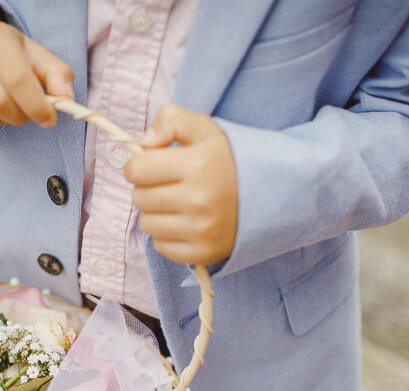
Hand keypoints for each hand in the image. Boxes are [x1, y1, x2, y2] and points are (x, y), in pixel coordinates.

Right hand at [0, 21, 73, 139]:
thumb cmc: (6, 53)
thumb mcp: (35, 55)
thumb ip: (58, 75)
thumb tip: (65, 101)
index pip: (17, 80)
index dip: (38, 106)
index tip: (49, 117)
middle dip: (20, 116)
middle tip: (25, 111)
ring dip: (0, 123)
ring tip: (2, 108)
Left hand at [124, 105, 237, 265]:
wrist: (271, 193)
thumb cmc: (230, 159)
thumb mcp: (205, 128)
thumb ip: (171, 120)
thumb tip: (143, 143)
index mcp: (197, 165)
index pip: (137, 170)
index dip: (139, 165)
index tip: (152, 165)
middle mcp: (199, 200)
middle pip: (140, 198)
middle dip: (148, 188)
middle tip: (169, 184)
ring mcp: (201, 230)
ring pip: (147, 224)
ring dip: (156, 213)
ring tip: (177, 203)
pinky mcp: (204, 253)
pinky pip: (162, 247)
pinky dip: (167, 236)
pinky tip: (185, 223)